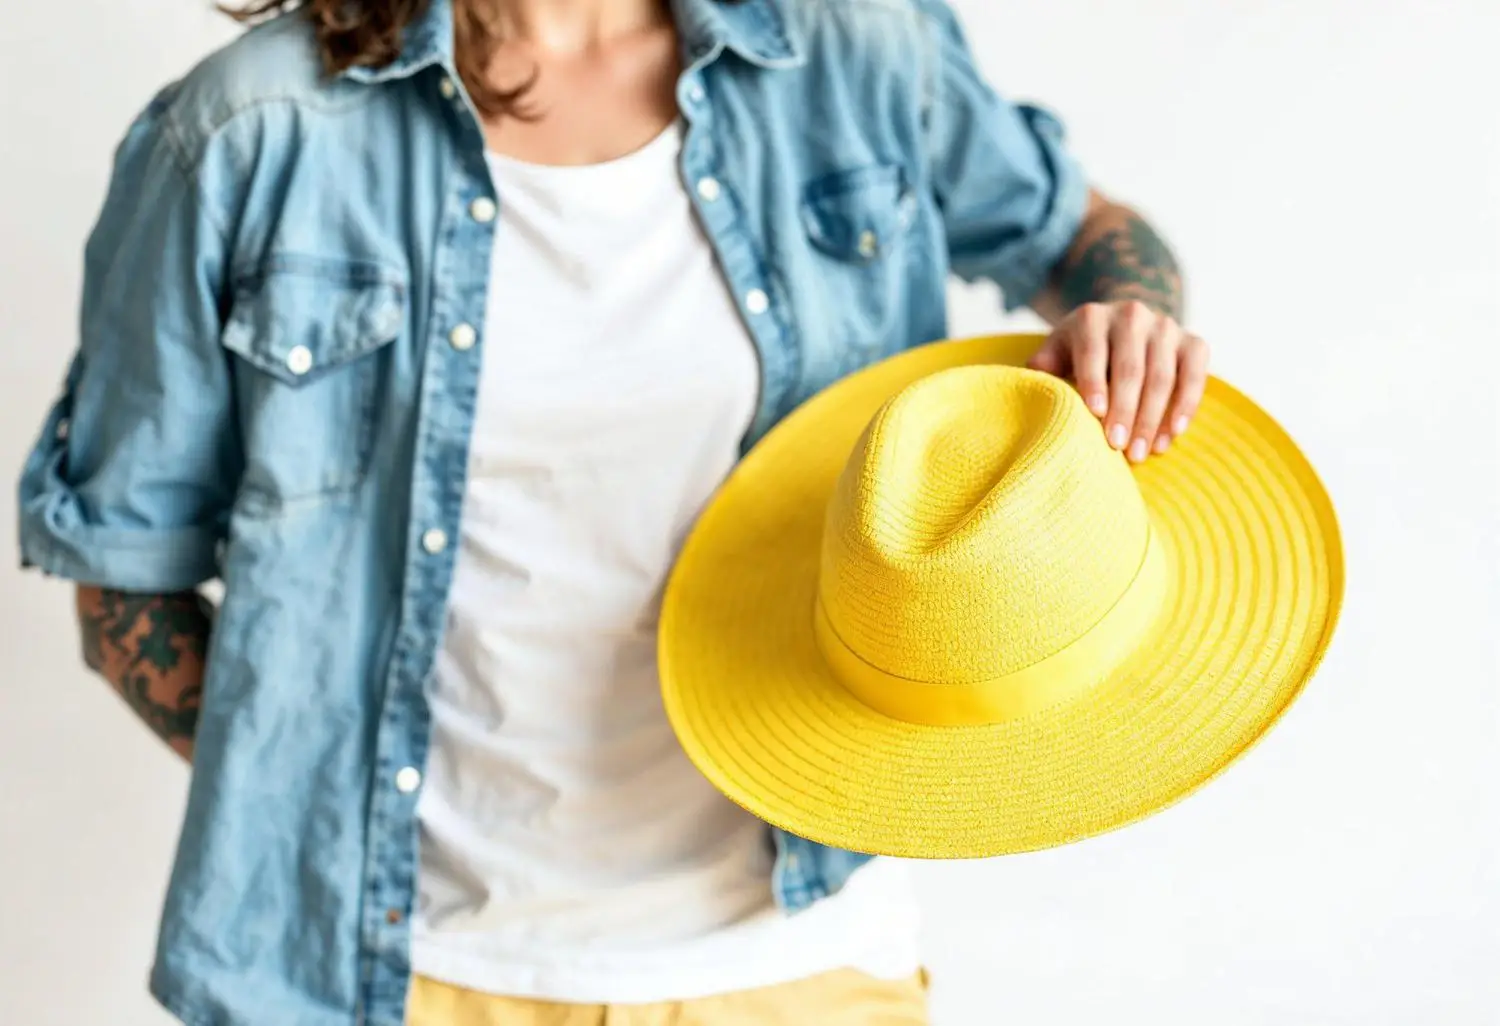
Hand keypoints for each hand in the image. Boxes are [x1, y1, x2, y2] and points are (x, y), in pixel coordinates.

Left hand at [1027, 300, 1208, 461]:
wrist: (1123, 327)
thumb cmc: (1081, 351)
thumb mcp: (1058, 351)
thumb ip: (1045, 364)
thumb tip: (1031, 381)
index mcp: (1092, 317)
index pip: (1093, 352)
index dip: (1095, 383)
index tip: (1096, 415)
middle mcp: (1132, 315)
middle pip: (1131, 368)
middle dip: (1125, 410)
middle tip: (1118, 447)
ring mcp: (1166, 327)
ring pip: (1163, 375)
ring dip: (1153, 418)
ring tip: (1141, 452)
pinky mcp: (1193, 342)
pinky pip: (1195, 374)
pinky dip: (1187, 405)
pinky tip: (1174, 433)